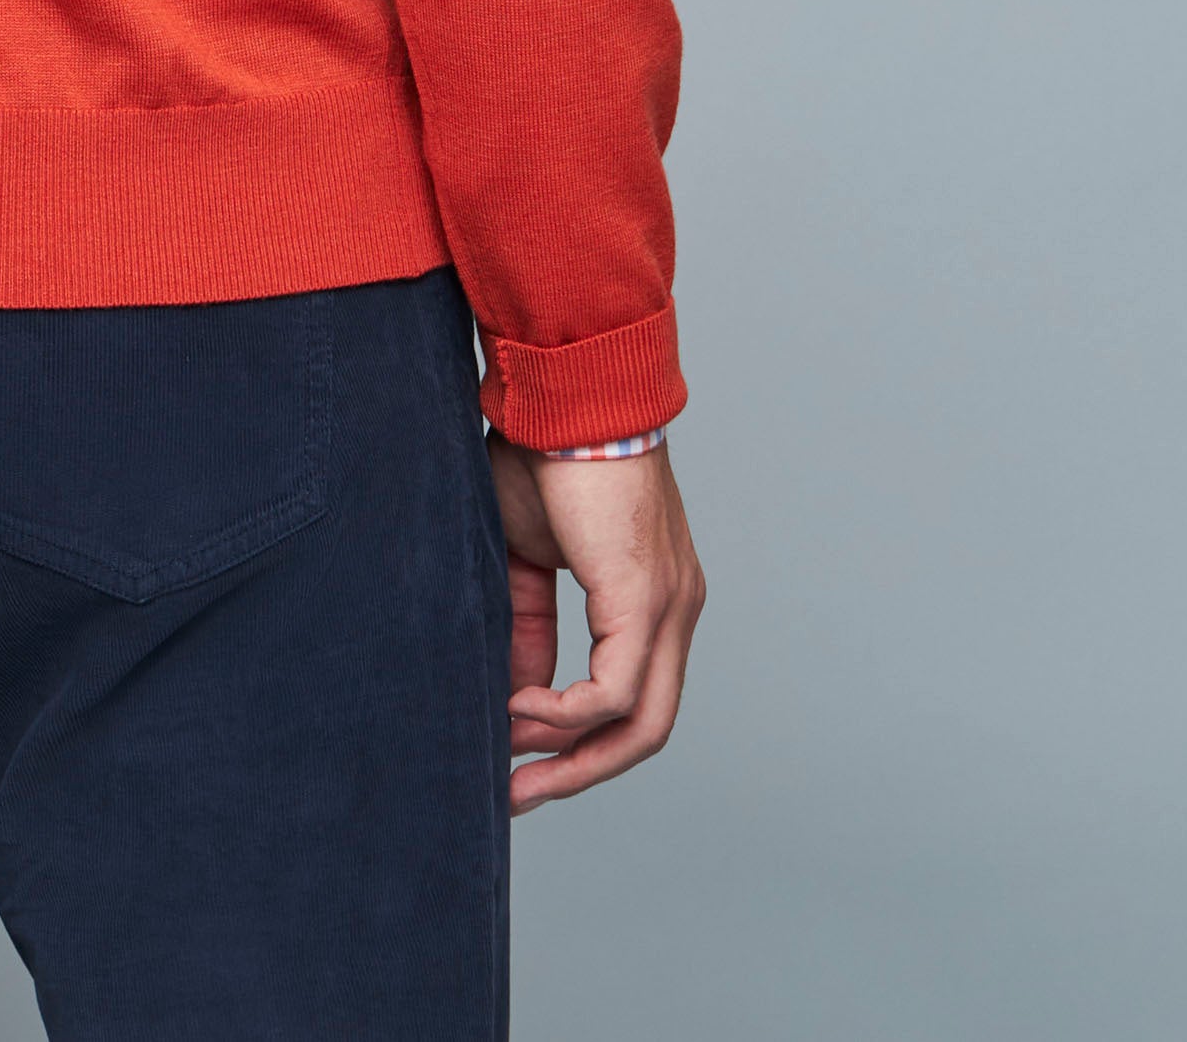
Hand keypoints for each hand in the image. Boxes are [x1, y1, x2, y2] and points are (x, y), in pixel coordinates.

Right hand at [490, 434, 704, 811]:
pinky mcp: (643, 598)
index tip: (516, 761)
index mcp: (656, 598)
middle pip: (646, 729)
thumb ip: (530, 626)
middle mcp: (676, 610)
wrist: (559, 389)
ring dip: (573, 755)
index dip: (577, 742)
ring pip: (641, 723)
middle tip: (517, 796)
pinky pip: (614, 691)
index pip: (632, 698)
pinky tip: (517, 704)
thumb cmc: (542, 454)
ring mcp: (668, 606)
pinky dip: (565, 713)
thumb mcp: (527, 555)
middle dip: (579, 772)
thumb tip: (516, 694)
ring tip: (509, 759)